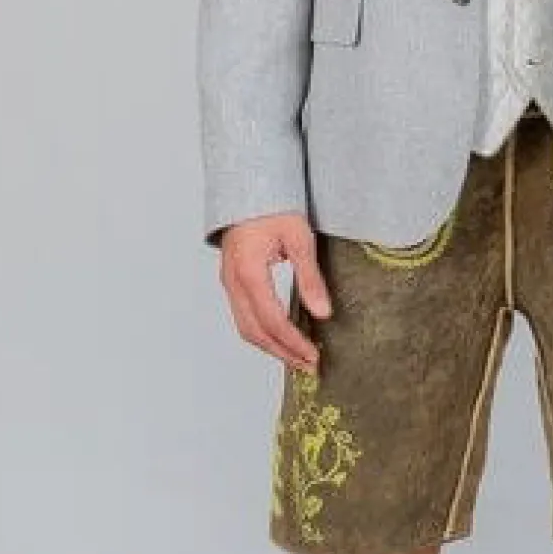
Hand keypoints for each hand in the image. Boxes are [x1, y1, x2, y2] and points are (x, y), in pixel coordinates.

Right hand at [218, 210, 331, 370]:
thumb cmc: (273, 206)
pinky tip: (282, 337)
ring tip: (298, 358)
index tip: (314, 357)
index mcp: (248, 272)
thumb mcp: (299, 239)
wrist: (249, 187)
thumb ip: (310, 278)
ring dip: (272, 347)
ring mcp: (229, 283)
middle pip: (255, 332)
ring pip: (246, 328)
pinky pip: (244, 316)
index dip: (293, 343)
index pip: (272, 321)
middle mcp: (233, 282)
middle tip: (309, 366)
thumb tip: (323, 313)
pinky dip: (263, 333)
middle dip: (283, 353)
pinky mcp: (233, 281)